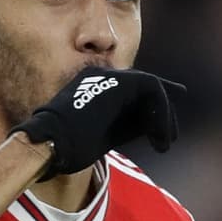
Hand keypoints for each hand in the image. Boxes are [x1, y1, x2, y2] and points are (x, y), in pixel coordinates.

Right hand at [10, 69, 184, 179]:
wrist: (50, 142)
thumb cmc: (68, 146)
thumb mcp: (101, 133)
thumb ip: (124, 124)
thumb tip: (150, 125)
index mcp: (94, 85)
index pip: (131, 89)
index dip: (153, 103)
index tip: (165, 124)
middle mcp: (103, 74)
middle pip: (145, 85)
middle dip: (164, 107)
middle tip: (171, 134)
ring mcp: (111, 75)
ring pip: (152, 88)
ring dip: (164, 117)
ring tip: (165, 143)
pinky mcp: (121, 81)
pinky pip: (153, 90)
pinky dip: (162, 115)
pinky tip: (160, 137)